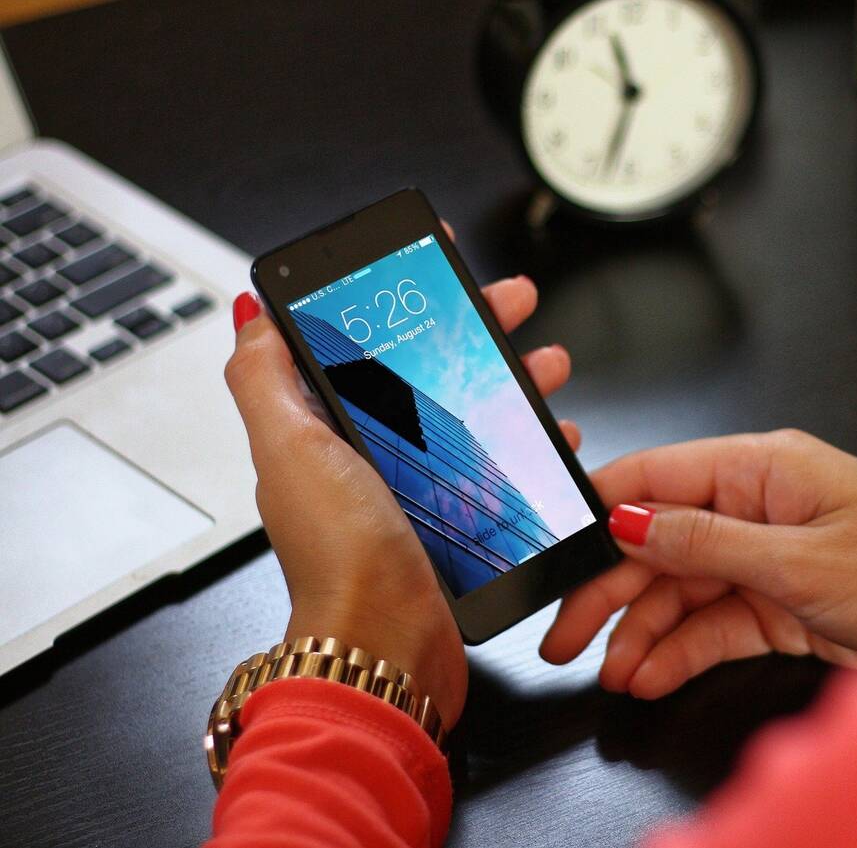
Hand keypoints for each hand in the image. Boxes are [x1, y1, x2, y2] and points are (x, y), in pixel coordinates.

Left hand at [224, 267, 578, 730]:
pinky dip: (530, 443)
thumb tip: (248, 310)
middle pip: (429, 369)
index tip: (437, 261)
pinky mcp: (458, 522)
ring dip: (514, 379)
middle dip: (476, 327)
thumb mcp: (292, 448)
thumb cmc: (342, 556)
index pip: (365, 341)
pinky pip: (501, 466)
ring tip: (550, 365)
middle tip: (514, 299)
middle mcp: (371, 455)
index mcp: (326, 429)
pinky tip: (555, 437)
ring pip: (474, 413)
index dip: (402, 297)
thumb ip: (263, 378)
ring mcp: (418, 489)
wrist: (390, 648)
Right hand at [540, 430, 856, 698]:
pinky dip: (681, 649)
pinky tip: (651, 673)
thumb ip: (707, 544)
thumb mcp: (802, 560)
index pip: (657, 476)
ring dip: (642, 629)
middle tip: (566, 634)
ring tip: (610, 669)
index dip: (598, 511)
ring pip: (682, 589)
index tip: (550, 548)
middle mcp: (759, 505)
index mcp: (763, 467)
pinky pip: (715, 622)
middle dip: (609, 588)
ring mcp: (769, 555)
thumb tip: (629, 523)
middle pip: (659, 541)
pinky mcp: (783, 602)